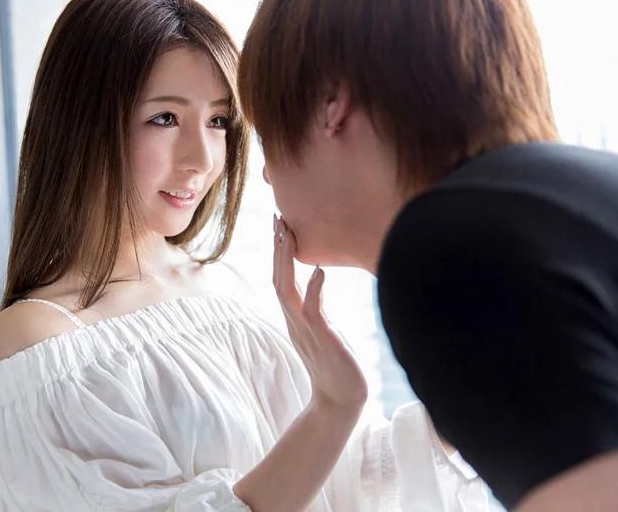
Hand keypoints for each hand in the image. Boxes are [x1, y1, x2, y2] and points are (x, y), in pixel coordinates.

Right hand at [272, 215, 367, 412]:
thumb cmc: (336, 366)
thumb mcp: (323, 330)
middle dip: (278, 248)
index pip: (281, 278)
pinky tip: (318, 271)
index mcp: (295, 316)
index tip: (279, 225)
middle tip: (277, 217)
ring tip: (287, 234)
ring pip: (287, 290)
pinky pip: (313, 311)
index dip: (279, 252)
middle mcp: (295, 320)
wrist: (340, 402)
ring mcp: (305, 329)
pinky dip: (314, 290)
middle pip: (278, 277)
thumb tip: (315, 283)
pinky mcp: (321, 338)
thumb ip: (315, 307)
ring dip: (286, 261)